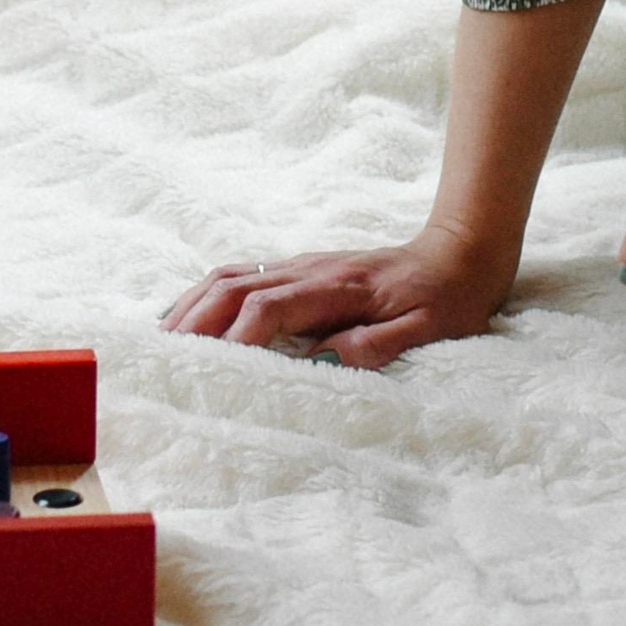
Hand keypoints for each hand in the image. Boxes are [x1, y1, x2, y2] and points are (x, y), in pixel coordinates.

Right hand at [164, 225, 514, 370]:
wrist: (462, 253)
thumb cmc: (448, 299)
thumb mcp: (428, 331)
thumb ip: (379, 344)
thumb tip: (326, 360)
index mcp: (339, 288)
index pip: (269, 308)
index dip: (237, 339)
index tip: (217, 372)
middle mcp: (311, 270)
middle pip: (234, 285)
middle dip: (195, 321)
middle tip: (163, 358)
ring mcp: (303, 265)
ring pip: (231, 275)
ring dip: (193, 305)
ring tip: (162, 340)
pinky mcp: (301, 270)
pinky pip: (242, 276)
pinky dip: (207, 294)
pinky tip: (190, 315)